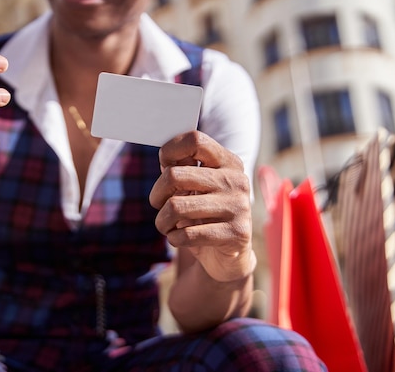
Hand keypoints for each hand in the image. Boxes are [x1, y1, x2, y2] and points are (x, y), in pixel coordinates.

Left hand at [149, 131, 255, 282]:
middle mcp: (236, 180)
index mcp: (228, 162)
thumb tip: (165, 158)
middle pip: (174, 175)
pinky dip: (174, 238)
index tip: (164, 166)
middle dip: (156, 194)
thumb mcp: (196, 188)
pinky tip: (178, 238)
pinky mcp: (235, 233)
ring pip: (175, 207)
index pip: (195, 140)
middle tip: (157, 204)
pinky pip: (187, 234)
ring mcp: (238, 206)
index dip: (170, 150)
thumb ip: (182, 169)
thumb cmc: (205, 214)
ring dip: (162, 221)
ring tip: (165, 225)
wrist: (229, 255)